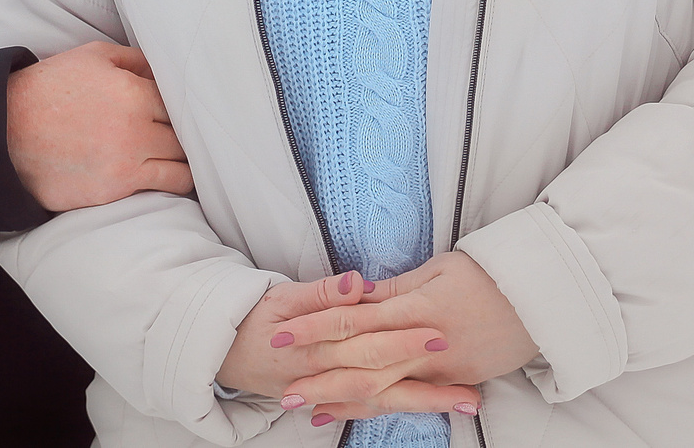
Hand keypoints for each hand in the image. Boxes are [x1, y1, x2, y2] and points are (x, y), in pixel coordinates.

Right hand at [5, 40, 192, 211]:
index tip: (182, 112)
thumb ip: (134, 60)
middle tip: (184, 136)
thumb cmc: (47, 89)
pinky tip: (172, 177)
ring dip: (185, 161)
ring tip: (183, 159)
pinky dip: (173, 182)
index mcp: (133, 91)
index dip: (181, 106)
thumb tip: (164, 70)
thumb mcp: (91, 57)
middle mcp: (136, 128)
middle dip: (185, 134)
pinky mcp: (115, 190)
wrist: (5, 132)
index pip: (179, 101)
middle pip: (184, 135)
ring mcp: (127, 162)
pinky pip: (163, 187)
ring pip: (182, 166)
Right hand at [217, 270, 481, 427]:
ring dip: (426, 402)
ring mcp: (331, 390)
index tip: (438, 331)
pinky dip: (400, 410)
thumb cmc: (255, 318)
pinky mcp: (332, 398)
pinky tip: (433, 410)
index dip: (401, 336)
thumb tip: (354, 283)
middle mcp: (328, 371)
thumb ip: (318, 291)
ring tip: (467, 400)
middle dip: (427, 382)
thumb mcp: (279, 296)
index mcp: (316, 341)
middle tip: (469, 381)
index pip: (365, 338)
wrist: (224, 354)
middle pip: (383, 378)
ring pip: (383, 399)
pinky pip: (368, 409)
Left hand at [256, 252, 529, 422]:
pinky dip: (382, 408)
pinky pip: (412, 399)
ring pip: (384, 391)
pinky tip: (357, 413)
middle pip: (362, 365)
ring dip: (344, 402)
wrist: (542, 299)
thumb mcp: (438, 268)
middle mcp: (423, 344)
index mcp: (413, 308)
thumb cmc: (488, 273)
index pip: (353, 320)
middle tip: (284, 393)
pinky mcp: (457, 381)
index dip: (314, 329)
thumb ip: (395, 287)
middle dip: (320, 379)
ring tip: (310, 411)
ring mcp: (441, 369)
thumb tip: (357, 294)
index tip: (281, 335)